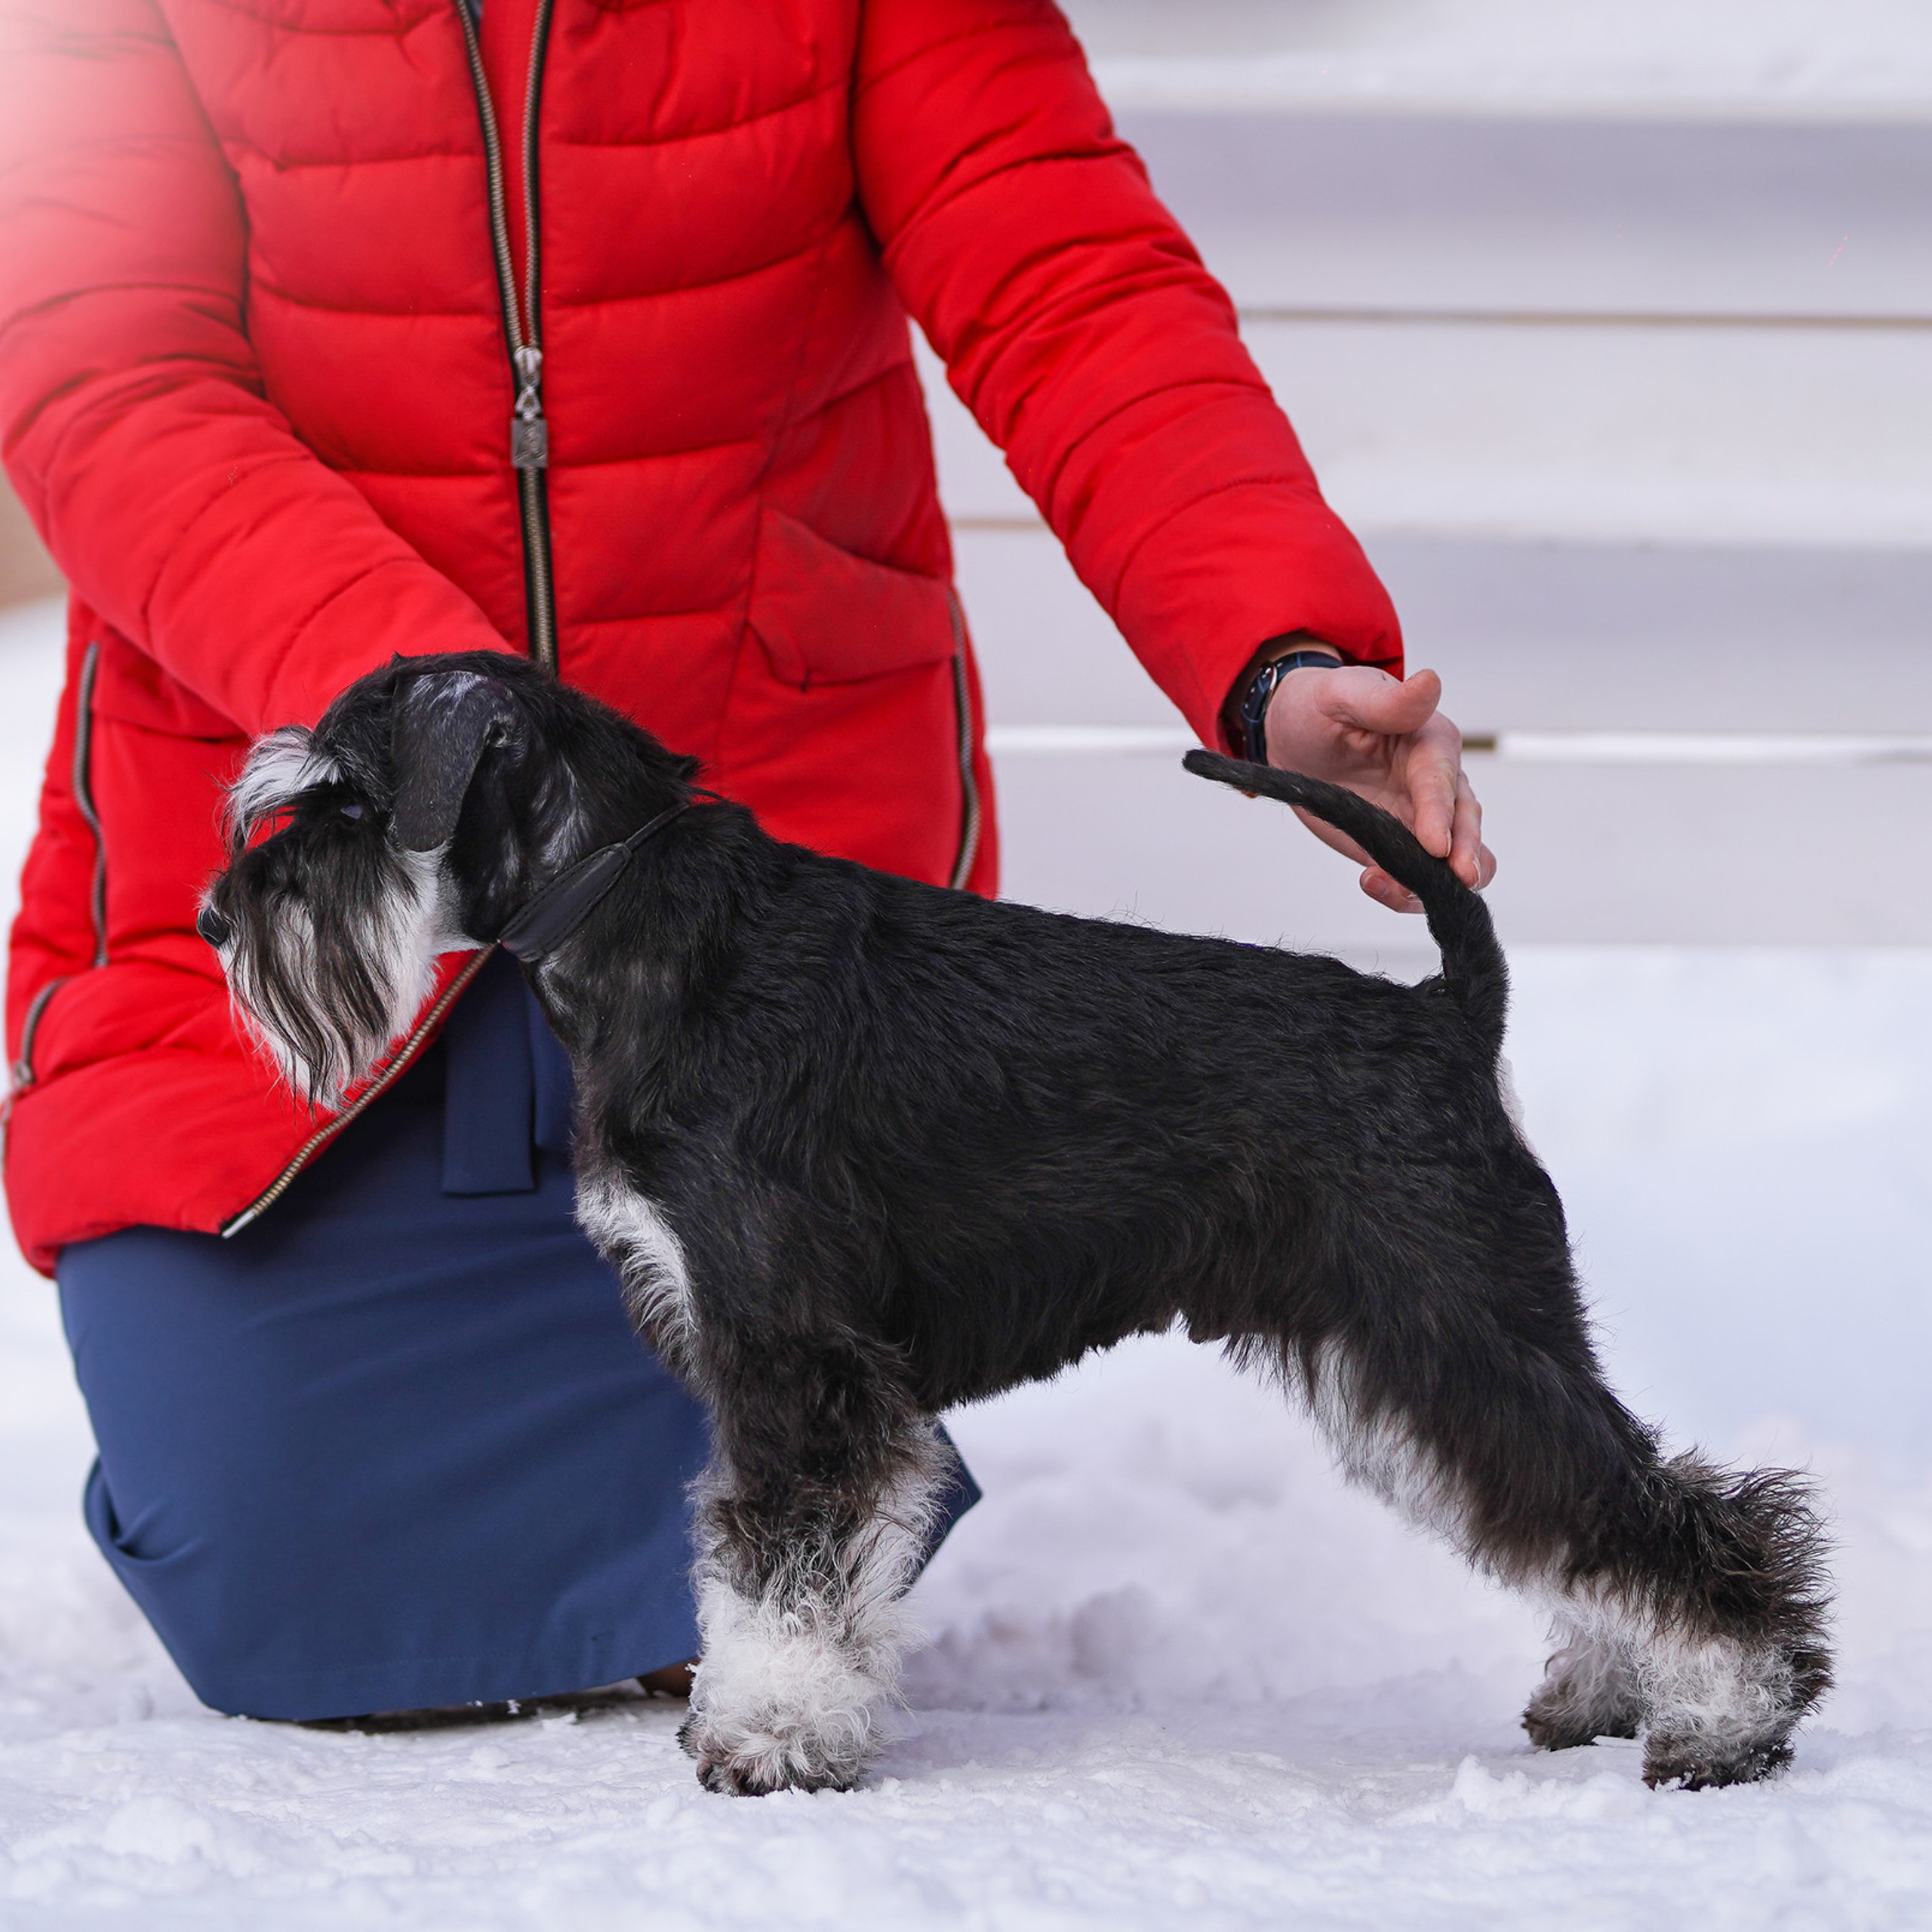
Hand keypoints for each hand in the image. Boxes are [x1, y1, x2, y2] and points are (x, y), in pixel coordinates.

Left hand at [1262, 662, 1494, 912]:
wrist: (1295, 734)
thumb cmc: (1322, 706)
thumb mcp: (1343, 693)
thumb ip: (1388, 700)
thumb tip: (1430, 682)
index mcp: (1431, 743)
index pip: (1443, 781)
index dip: (1441, 814)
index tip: (1438, 845)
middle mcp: (1438, 783)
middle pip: (1465, 825)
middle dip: (1465, 854)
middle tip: (1457, 879)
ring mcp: (1423, 819)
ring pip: (1456, 859)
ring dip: (1439, 882)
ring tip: (1401, 890)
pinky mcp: (1400, 845)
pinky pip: (1418, 878)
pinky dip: (1405, 890)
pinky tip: (1375, 884)